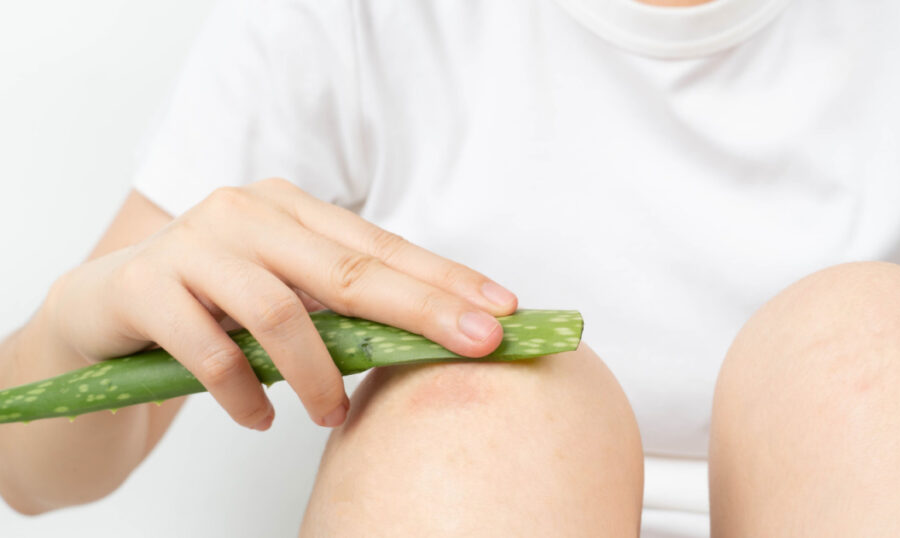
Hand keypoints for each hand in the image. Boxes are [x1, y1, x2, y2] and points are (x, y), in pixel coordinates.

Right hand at [47, 178, 517, 429]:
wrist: (103, 314)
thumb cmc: (213, 307)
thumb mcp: (284, 295)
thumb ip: (343, 305)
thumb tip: (441, 335)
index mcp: (290, 207)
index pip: (382, 247)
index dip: (446, 278)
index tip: (504, 309)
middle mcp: (246, 211)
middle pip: (350, 269)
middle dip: (423, 310)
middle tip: (477, 346)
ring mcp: (192, 243)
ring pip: (281, 312)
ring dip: (318, 375)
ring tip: (332, 415)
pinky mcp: (145, 287)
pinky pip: (211, 351)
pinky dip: (245, 394)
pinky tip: (261, 420)